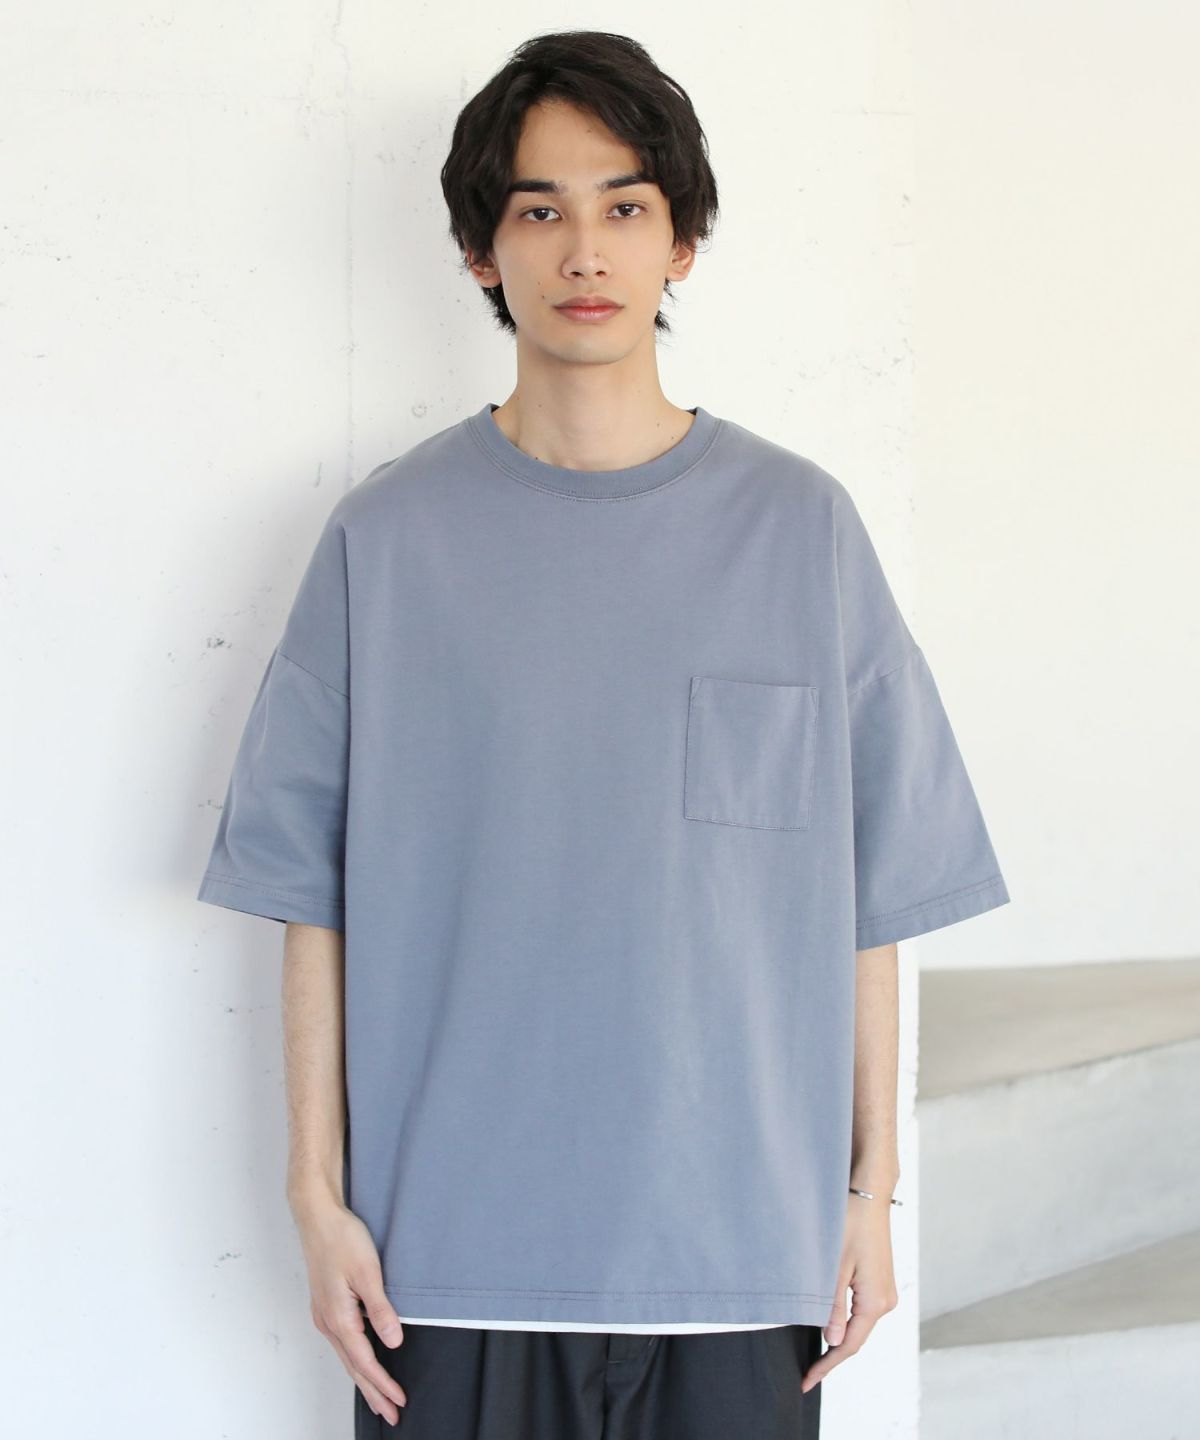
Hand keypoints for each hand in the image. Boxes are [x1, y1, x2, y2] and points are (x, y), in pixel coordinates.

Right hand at [292, 1194, 408, 1422]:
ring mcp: (324, 1314)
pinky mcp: (326, 1305)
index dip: (383, 1384)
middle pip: (353, 1367)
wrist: (317, 1216)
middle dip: (373, 1392)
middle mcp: (328, 1322)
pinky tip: (363, 1361)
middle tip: (391, 1414)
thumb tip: (393, 1343)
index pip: (365, 1361)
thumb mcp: (368, 1272)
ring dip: (364, 1378)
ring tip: (380, 1397)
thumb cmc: (342, 1239)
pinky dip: (355, 1359)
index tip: (399, 1401)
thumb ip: (381, 1309)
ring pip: (347, 1356)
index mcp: (338, 1318)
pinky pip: (342, 1342)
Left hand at [800, 1191, 898, 1392]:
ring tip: (815, 1353)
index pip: (849, 1346)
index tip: (807, 1381)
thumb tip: (833, 1340)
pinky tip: (830, 1323)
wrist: (868, 1192)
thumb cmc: (850, 1222)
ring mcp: (884, 1290)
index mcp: (876, 1302)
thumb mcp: (835, 1265)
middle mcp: (885, 1300)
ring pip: (859, 1324)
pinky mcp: (879, 1280)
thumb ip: (833, 1305)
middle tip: (807, 1371)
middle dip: (832, 1355)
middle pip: (856, 1338)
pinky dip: (846, 1320)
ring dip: (839, 1337)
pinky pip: (861, 1309)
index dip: (827, 1365)